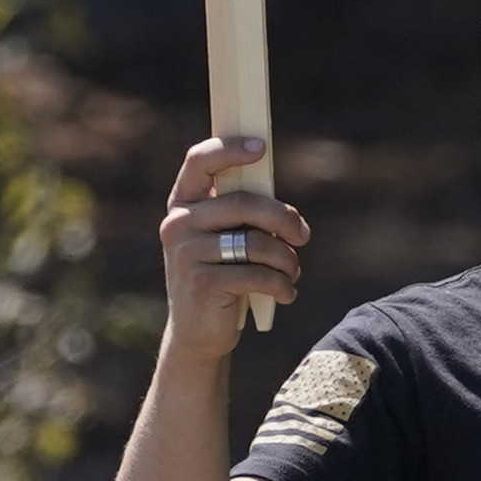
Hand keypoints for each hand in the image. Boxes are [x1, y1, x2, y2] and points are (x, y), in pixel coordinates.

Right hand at [156, 138, 306, 346]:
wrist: (199, 333)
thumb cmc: (222, 276)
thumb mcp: (226, 240)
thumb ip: (243, 216)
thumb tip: (285, 209)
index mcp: (183, 205)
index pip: (200, 162)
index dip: (230, 150)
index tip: (261, 148)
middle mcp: (178, 224)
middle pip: (244, 202)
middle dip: (284, 219)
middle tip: (303, 236)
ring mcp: (186, 253)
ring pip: (257, 241)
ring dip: (286, 259)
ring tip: (291, 272)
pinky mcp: (202, 283)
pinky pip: (259, 274)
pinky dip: (282, 285)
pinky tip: (286, 294)